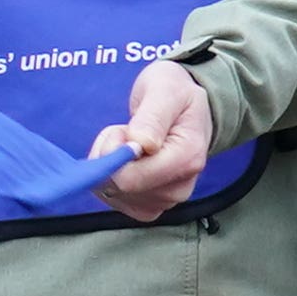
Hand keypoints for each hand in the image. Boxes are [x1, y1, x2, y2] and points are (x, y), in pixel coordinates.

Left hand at [95, 57, 215, 219]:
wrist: (184, 106)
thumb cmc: (175, 94)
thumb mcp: (165, 91)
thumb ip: (152, 117)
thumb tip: (141, 145)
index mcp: (188, 159)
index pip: (131, 179)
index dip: (113, 153)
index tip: (123, 130)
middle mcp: (180, 186)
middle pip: (118, 187)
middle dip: (109, 156)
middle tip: (126, 131)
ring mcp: (166, 199)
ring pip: (112, 194)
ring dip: (108, 166)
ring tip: (129, 142)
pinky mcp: (150, 204)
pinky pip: (114, 201)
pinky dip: (108, 179)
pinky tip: (124, 160)